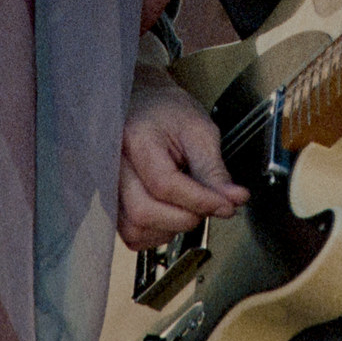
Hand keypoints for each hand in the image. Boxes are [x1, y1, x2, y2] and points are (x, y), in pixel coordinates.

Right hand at [118, 75, 248, 250]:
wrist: (145, 105)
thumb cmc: (168, 112)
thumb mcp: (200, 131)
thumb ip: (214, 169)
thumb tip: (233, 200)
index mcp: (135, 138)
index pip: (164, 183)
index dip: (200, 200)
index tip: (227, 205)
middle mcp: (112, 165)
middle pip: (144, 212)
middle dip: (185, 218)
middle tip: (208, 206)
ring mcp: (108, 187)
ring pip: (135, 229)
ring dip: (170, 229)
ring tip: (189, 208)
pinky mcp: (111, 203)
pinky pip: (130, 234)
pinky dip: (156, 234)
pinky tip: (170, 215)